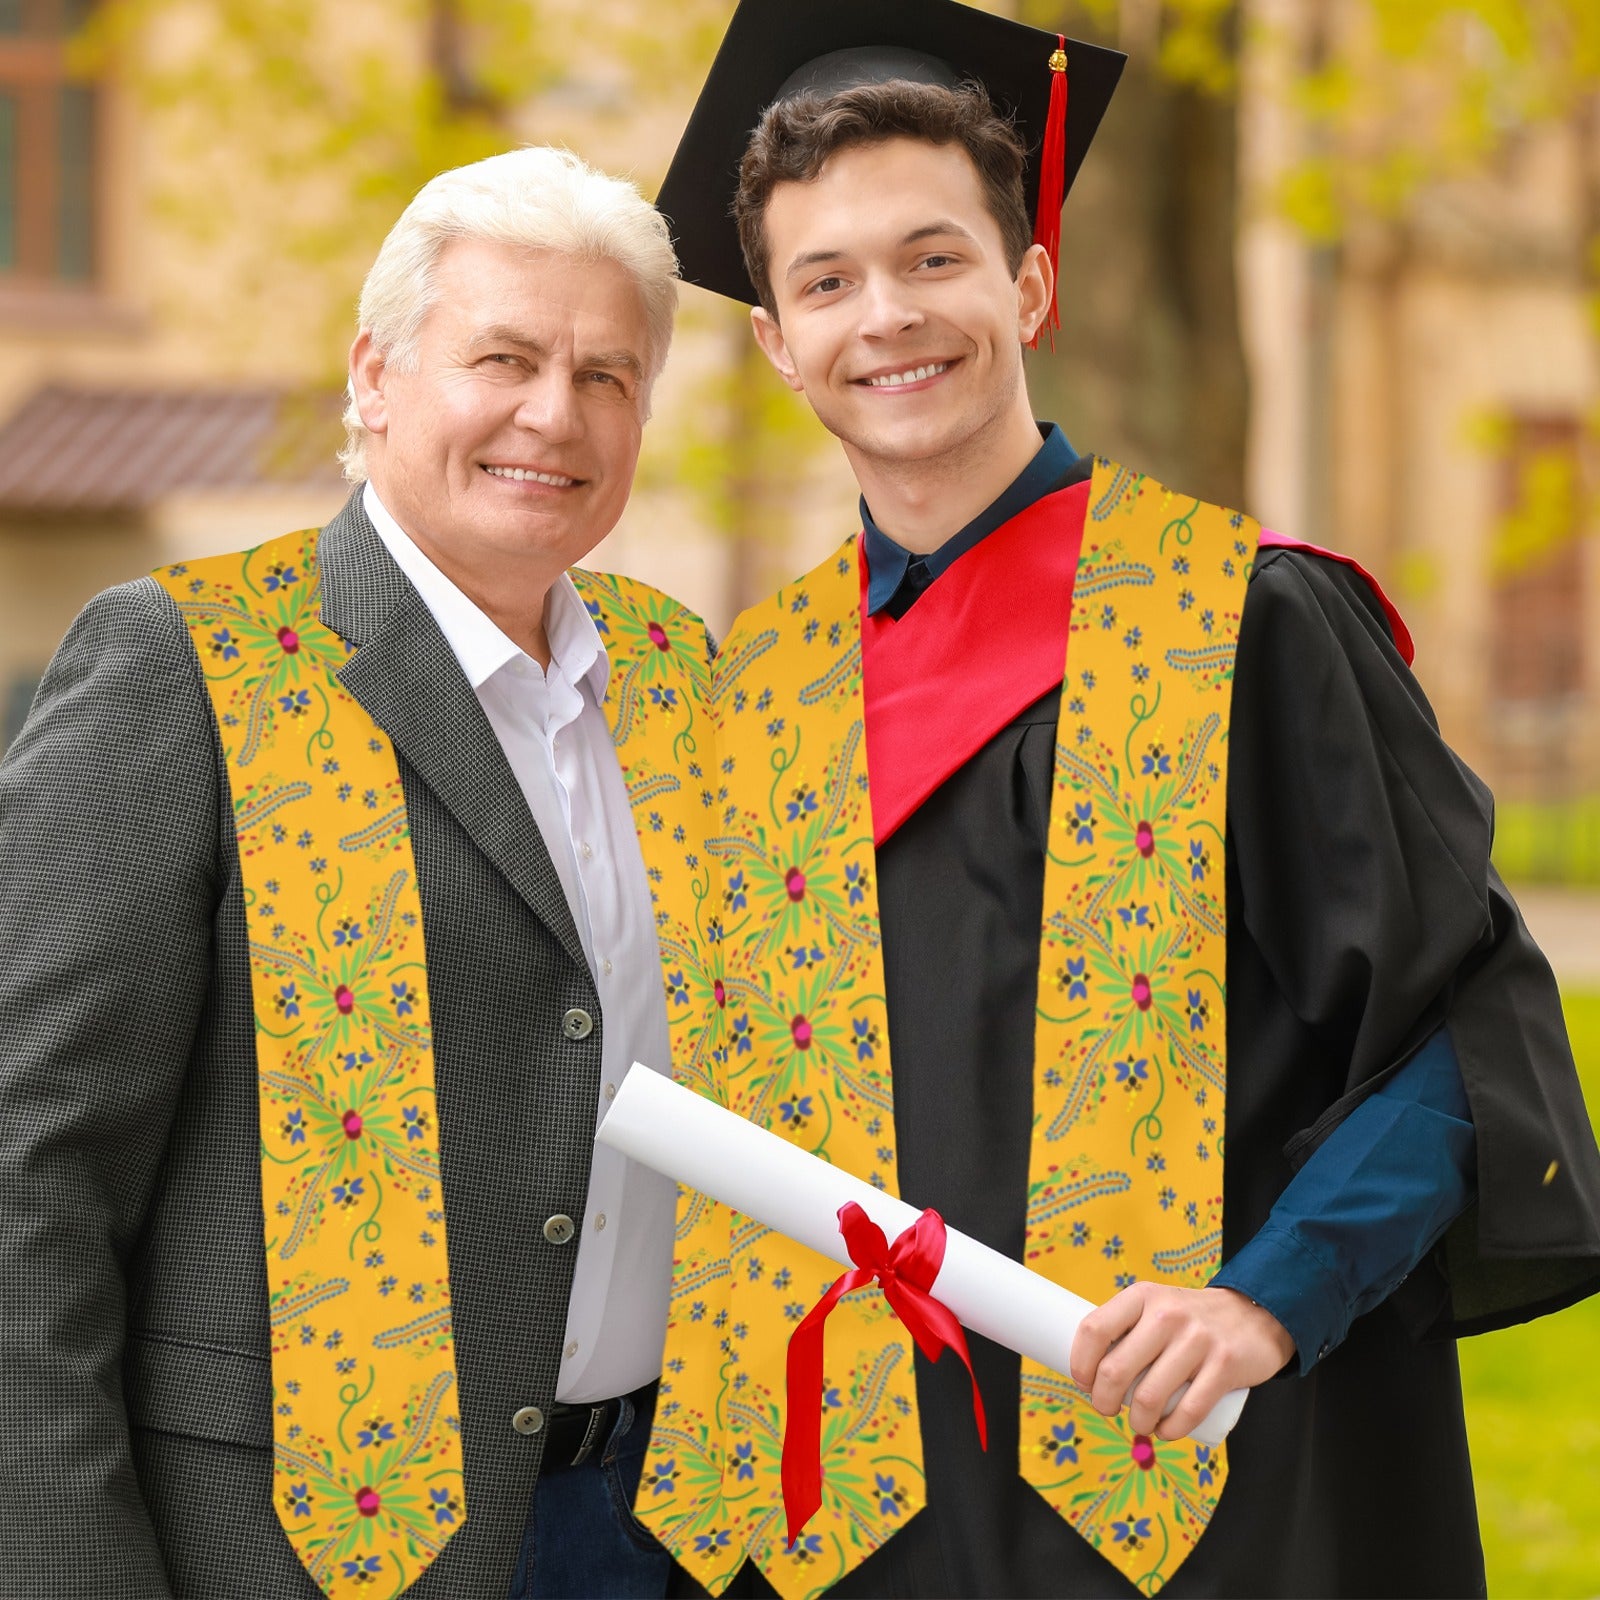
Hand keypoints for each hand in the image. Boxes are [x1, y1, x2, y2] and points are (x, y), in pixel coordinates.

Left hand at [1068, 1282, 1295, 1440]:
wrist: (1253, 1315)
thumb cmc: (1190, 1319)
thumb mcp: (1155, 1305)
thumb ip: (1127, 1328)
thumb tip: (1089, 1368)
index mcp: (1142, 1296)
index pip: (1094, 1329)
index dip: (1080, 1363)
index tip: (1083, 1382)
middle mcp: (1166, 1314)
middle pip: (1115, 1370)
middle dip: (1102, 1401)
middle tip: (1106, 1408)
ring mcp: (1197, 1340)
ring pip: (1149, 1398)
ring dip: (1137, 1422)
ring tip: (1139, 1423)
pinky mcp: (1224, 1366)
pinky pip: (1188, 1412)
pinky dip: (1170, 1431)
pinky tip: (1164, 1431)